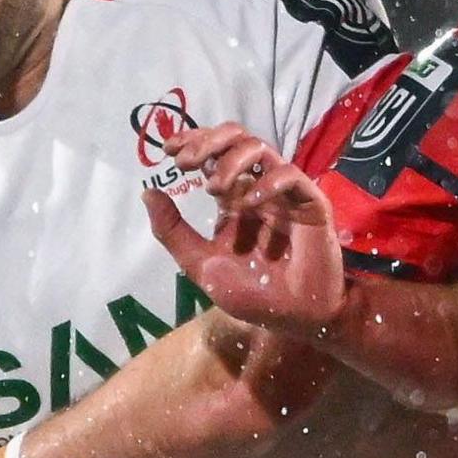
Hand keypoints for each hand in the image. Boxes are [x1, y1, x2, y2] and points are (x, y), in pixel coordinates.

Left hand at [142, 123, 345, 336]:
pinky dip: (268, 183)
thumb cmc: (253, 293)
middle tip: (185, 161)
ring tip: (213, 188)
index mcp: (233, 199)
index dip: (193, 141)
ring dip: (231, 161)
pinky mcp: (309, 203)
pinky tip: (249, 202)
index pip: (214, 154)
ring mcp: (284, 194)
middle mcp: (257, 189)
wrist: (294, 317)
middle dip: (208, 141)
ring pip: (261, 148)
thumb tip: (147, 192)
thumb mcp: (201, 264)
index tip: (169, 149)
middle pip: (236, 139)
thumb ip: (173, 231)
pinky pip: (290, 176)